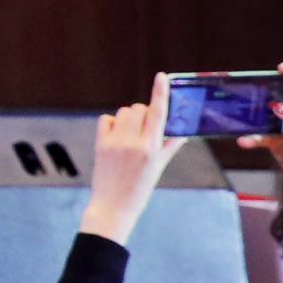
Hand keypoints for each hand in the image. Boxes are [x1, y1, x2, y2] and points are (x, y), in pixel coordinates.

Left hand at [83, 78, 172, 242]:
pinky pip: (106, 119)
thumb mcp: (158, 168)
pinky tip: (116, 134)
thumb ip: (169, 146)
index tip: (161, 76)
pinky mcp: (100, 144)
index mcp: (152, 148)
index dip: (160, 93)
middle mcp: (134, 143)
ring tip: (131, 133)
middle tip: (145, 127)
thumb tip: (182, 132)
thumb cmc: (139, 189)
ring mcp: (115, 142)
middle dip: (144, 113)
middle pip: (139, 109)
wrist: (114, 206)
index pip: (158, 114)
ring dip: (129, 117)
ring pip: (123, 112)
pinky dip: (112, 122)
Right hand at [235, 59, 282, 165]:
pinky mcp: (275, 141)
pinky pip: (259, 137)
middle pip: (281, 93)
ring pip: (265, 114)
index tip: (281, 68)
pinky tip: (244, 140)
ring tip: (244, 112)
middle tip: (255, 87)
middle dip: (267, 89)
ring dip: (253, 115)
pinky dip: (251, 139)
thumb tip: (279, 107)